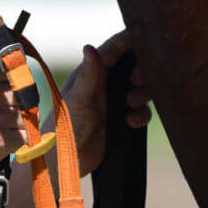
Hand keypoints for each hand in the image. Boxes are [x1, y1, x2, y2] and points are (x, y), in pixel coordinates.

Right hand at [0, 60, 26, 191]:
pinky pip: (27, 135)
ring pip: (28, 114)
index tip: (17, 89)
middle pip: (24, 92)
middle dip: (23, 104)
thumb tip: (16, 82)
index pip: (12, 68)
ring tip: (6, 131)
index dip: (18, 80)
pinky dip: (22, 141)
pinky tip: (7, 143)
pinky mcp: (2, 139)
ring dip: (22, 124)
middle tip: (12, 116)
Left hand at [55, 31, 152, 175]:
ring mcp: (115, 99)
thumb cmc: (63, 126)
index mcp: (93, 69)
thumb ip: (88, 75)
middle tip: (137, 81)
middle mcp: (106, 81)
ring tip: (131, 103)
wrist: (65, 161)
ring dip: (144, 93)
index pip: (116, 46)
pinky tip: (130, 122)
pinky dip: (142, 114)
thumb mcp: (77, 99)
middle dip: (142, 70)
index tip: (129, 64)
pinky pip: (142, 110)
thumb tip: (90, 47)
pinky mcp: (123, 118)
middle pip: (136, 64)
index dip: (128, 47)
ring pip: (142, 87)